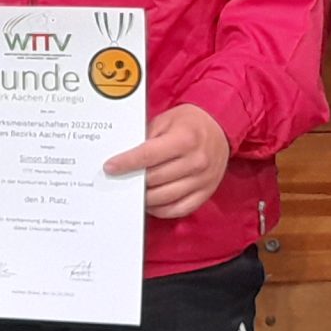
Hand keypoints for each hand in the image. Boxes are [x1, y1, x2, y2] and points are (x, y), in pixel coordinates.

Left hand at [104, 104, 230, 220]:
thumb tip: (124, 157)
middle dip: (133, 180)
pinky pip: (179, 209)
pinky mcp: (206, 192)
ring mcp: (202, 179)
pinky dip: (162, 210)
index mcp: (185, 139)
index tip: (110, 167)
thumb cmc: (190, 123)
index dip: (126, 163)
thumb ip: (146, 138)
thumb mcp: (166, 120)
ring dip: (145, 197)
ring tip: (132, 193)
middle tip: (118, 180)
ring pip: (165, 197)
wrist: (221, 128)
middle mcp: (196, 161)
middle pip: (154, 178)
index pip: (148, 155)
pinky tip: (150, 204)